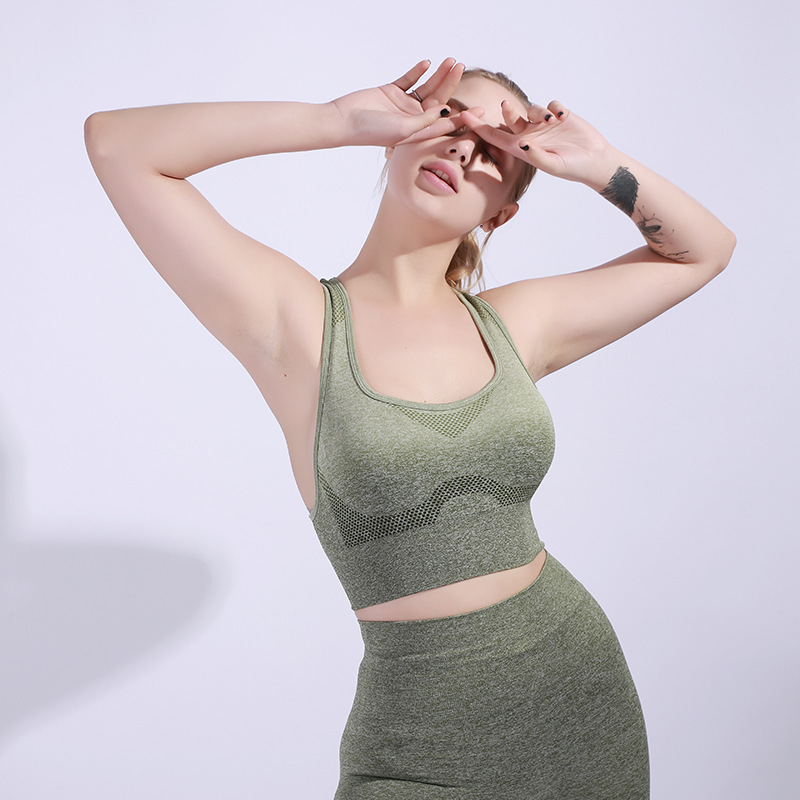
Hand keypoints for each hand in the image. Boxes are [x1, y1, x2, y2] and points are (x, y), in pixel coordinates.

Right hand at [331, 58, 478, 147]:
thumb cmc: (372, 131)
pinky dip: (417, 72)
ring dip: (437, 75)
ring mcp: (402, 105)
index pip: (445, 123)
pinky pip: (408, 80)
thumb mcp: (404, 130)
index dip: (463, 118)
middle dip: (450, 85)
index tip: (481, 110)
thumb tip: (446, 109)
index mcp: (418, 132)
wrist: (345, 121)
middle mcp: (412, 118)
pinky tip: (426, 64)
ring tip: (449, 61)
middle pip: (437, 100)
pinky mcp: (390, 92)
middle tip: (461, 68)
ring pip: (425, 87)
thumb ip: (425, 121)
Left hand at [461, 101, 618, 187]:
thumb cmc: (572, 168)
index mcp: (522, 148)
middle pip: (511, 118)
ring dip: (538, 110)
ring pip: (532, 108)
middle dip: (508, 111)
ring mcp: (545, 125)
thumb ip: (536, 155)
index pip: (495, 136)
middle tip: (505, 106)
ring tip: (550, 119)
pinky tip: (562, 116)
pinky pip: (551, 104)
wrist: (595, 161)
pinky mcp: (560, 115)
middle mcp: (531, 135)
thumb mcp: (553, 165)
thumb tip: (522, 144)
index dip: (478, 127)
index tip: (463, 116)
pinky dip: (554, 107)